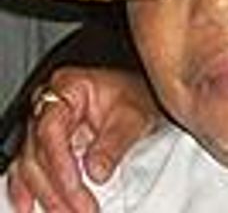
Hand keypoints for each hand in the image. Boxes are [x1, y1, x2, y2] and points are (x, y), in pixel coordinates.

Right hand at [7, 67, 160, 212]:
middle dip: (56, 187)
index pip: (51, 129)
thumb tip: (95, 171)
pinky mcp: (46, 141)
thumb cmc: (135, 96)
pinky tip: (31, 206)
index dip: (60, 162)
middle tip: (78, 209)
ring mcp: (44, 122)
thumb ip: (114, 143)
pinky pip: (28, 166)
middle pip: (38, 150)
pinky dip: (30, 189)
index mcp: (68, 86)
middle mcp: (50, 103)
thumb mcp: (133, 116)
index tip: (75, 186)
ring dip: (46, 193)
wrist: (140, 94)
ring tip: (66, 212)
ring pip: (30, 163)